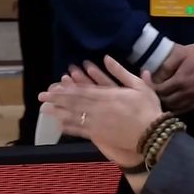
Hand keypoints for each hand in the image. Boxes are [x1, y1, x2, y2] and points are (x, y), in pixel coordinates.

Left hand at [39, 56, 162, 166]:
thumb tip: (107, 58)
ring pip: (73, 116)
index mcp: (107, 94)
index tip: (54, 85)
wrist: (152, 135)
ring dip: (57, 112)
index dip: (66, 88)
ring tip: (44, 110)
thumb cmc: (148, 109)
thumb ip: (121, 72)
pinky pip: (81, 131)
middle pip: (73, 102)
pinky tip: (60, 125)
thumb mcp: (138, 86)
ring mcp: (97, 122)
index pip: (82, 90)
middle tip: (41, 96)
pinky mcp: (100, 135)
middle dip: (56, 99)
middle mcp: (98, 108)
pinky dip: (70, 128)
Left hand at [155, 42, 193, 113]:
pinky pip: (187, 109)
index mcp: (181, 80)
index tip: (148, 83)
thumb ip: (166, 66)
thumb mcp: (179, 53)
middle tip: (154, 91)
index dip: (152, 87)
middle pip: (167, 101)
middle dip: (158, 97)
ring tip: (163, 97)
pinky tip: (174, 102)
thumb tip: (154, 78)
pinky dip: (178, 107)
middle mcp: (189, 92)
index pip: (161, 90)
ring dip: (168, 104)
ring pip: (177, 108)